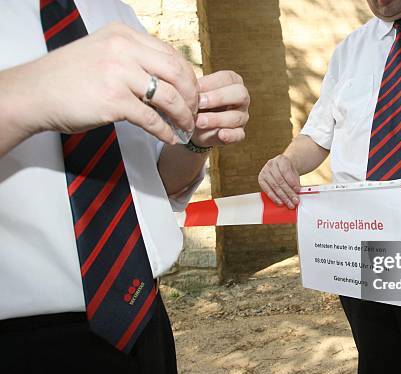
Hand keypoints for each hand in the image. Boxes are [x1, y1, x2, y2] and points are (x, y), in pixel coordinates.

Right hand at [21, 23, 197, 143]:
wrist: (33, 94)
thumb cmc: (68, 78)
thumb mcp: (102, 53)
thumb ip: (133, 59)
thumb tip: (168, 77)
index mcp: (123, 35)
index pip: (171, 54)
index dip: (188, 77)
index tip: (192, 93)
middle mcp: (123, 50)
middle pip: (177, 73)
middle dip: (192, 96)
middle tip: (194, 112)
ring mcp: (119, 75)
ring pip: (169, 97)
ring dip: (183, 116)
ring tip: (186, 127)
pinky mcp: (114, 101)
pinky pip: (152, 119)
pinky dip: (166, 131)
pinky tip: (170, 137)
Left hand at [191, 71, 249, 146]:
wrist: (195, 125)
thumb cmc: (198, 104)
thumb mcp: (196, 93)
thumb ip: (197, 89)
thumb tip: (189, 87)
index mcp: (232, 82)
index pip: (227, 78)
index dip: (211, 83)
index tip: (195, 88)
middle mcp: (241, 99)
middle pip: (239, 94)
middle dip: (219, 98)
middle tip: (200, 103)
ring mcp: (242, 117)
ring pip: (236, 117)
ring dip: (217, 119)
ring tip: (199, 122)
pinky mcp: (239, 133)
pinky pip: (238, 134)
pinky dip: (230, 135)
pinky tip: (221, 134)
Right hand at [258, 154, 300, 208]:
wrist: (281, 166)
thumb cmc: (288, 171)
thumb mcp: (294, 173)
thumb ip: (296, 182)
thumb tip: (297, 193)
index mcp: (281, 160)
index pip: (286, 172)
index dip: (292, 182)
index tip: (298, 190)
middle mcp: (271, 164)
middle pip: (280, 181)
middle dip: (288, 193)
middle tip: (295, 200)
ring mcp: (265, 171)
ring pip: (274, 186)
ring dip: (283, 197)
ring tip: (289, 203)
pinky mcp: (261, 179)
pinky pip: (267, 190)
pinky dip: (274, 197)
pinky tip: (280, 202)